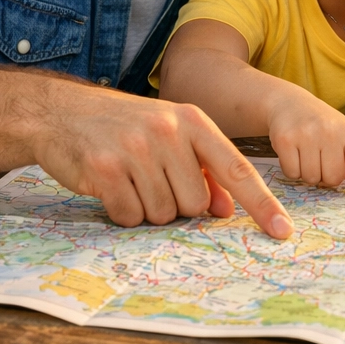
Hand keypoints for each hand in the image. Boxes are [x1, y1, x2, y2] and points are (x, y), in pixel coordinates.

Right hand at [30, 86, 294, 238]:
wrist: (62, 113)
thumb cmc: (126, 126)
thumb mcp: (171, 134)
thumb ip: (202, 168)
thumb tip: (226, 209)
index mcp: (192, 121)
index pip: (237, 169)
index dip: (261, 203)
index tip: (282, 230)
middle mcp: (168, 132)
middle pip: (196, 203)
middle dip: (179, 205)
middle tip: (154, 182)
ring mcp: (135, 150)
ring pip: (164, 213)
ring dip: (149, 209)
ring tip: (131, 180)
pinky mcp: (104, 170)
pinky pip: (130, 216)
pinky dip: (122, 212)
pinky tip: (111, 187)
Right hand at [264, 91, 344, 203]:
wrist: (288, 102)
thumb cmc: (319, 123)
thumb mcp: (341, 135)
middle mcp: (330, 132)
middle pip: (333, 179)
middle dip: (325, 176)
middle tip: (319, 159)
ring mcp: (307, 135)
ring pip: (311, 178)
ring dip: (308, 174)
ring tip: (305, 154)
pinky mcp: (285, 139)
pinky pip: (292, 173)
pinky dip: (292, 170)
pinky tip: (293, 154)